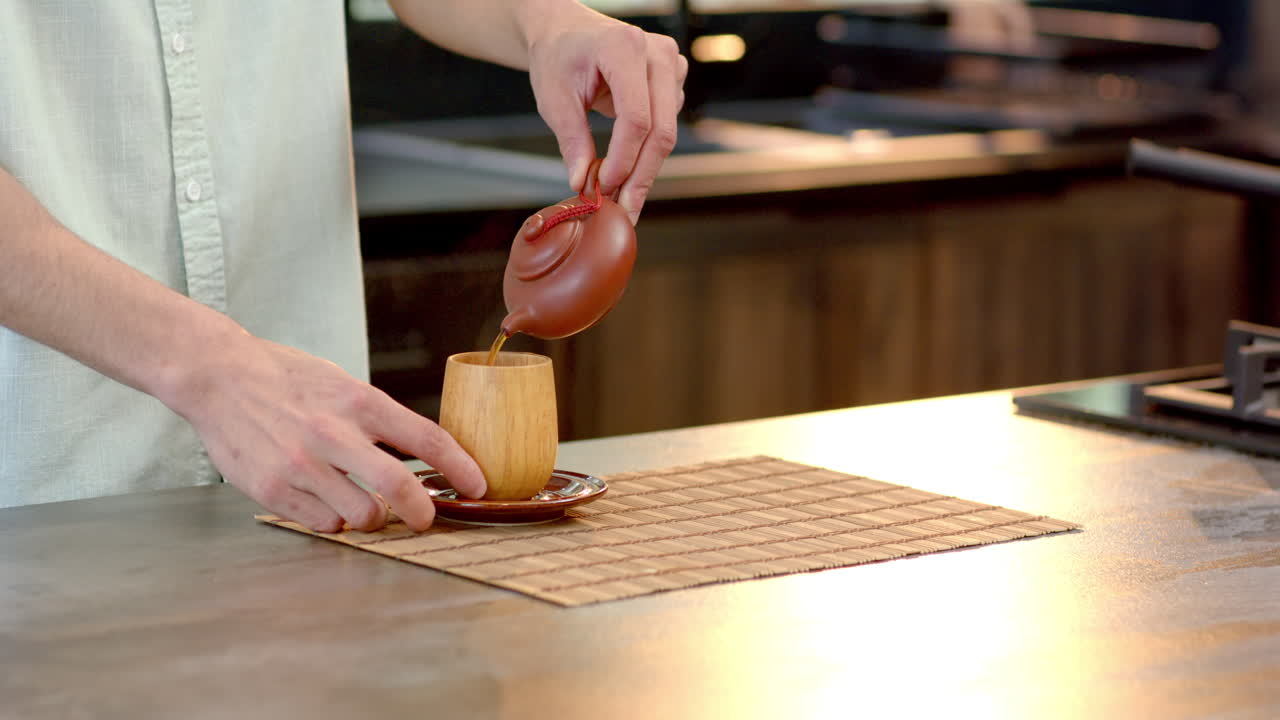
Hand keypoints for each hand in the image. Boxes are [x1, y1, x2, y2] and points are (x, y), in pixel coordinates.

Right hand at [171, 334, 484, 532]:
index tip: (478, 485)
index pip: (427, 438)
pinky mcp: (272, 489)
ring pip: (362, 516)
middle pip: (398, 487)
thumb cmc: (287, 380)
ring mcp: (300, 465)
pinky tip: (324, 501)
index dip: (461, 468)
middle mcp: (332, 433)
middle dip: (423, 513)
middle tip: (426, 519)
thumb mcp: (343, 385)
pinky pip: (323, 524)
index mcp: (359, 401)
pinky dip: (333, 520)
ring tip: (363, 504)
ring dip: (372, 518)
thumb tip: (425, 454)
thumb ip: (379, 419)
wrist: (218, 378)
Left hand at [525, 7, 687, 223]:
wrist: (567, 32)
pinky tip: (627, 170)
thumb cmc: (558, 56)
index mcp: (624, 48)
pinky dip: (646, 153)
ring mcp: (672, 65)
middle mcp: (657, 54)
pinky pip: (666, 126)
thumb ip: (571, 140)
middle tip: (623, 210)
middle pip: (660, 131)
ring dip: (644, 169)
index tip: (603, 188)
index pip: (636, 118)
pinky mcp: (674, 80)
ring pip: (667, 133)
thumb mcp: (554, 98)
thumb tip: (581, 182)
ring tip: (620, 196)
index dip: (622, 160)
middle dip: (640, 176)